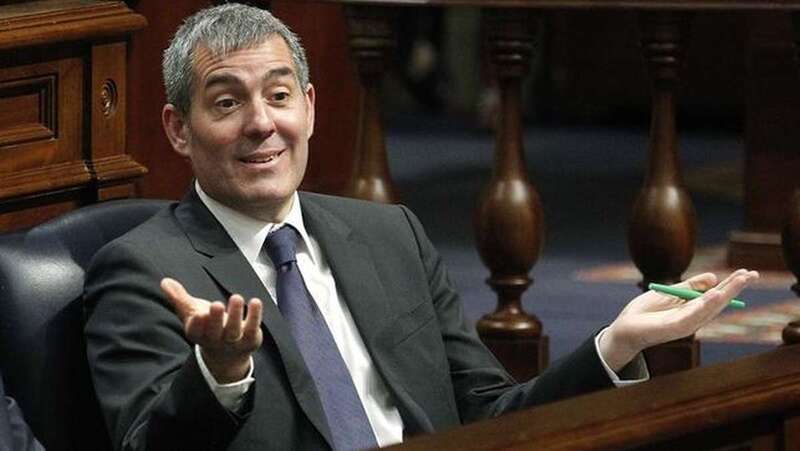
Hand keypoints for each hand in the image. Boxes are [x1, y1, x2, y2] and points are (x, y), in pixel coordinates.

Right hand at [160, 277, 262, 382]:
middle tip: (216, 304)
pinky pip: (252, 328)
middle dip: (215, 319)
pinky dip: (254, 316)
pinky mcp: (249, 338)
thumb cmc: (207, 327)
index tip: (197, 315)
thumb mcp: (191, 312)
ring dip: (235, 314)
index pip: (196, 332)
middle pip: (215, 332)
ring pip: (234, 330)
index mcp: (199, 334)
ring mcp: (234, 341)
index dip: (197, 325)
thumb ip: (179, 297)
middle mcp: (216, 340)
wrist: (227, 354)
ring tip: (236, 297)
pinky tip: (255, 302)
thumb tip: (165, 281)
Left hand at [598, 269, 758, 370]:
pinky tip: (716, 295)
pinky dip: (705, 305)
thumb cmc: (645, 312)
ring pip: (710, 308)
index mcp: (693, 310)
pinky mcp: (674, 328)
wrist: (624, 329)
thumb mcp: (669, 293)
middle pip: (719, 301)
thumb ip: (689, 286)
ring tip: (740, 280)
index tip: (746, 272)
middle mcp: (694, 318)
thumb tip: (713, 277)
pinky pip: (693, 316)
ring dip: (726, 293)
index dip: (732, 284)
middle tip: (753, 273)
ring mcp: (685, 324)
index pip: (717, 296)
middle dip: (735, 288)